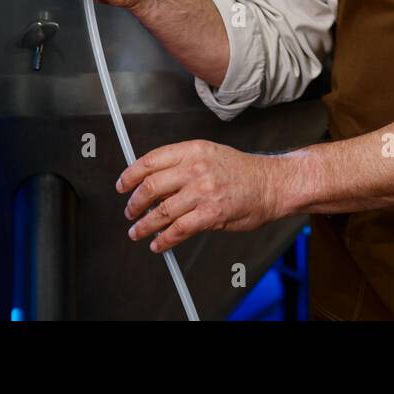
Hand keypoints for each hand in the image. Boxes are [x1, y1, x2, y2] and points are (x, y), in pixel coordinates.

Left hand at [117, 140, 292, 252]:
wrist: (271, 184)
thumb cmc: (242, 172)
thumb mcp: (210, 155)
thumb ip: (182, 164)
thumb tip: (152, 181)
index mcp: (193, 150)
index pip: (150, 161)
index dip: (130, 175)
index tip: (122, 186)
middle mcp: (195, 168)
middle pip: (150, 187)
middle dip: (134, 204)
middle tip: (130, 213)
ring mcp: (203, 191)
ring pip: (160, 211)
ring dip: (144, 226)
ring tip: (138, 232)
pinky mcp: (211, 214)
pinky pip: (178, 230)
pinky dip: (164, 240)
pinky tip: (159, 244)